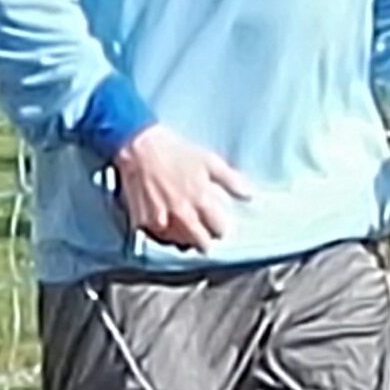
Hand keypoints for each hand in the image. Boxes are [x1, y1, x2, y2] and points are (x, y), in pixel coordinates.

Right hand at [110, 123, 253, 251]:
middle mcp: (182, 213)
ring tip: (185, 231)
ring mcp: (161, 219)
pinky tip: (166, 226)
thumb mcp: (208, 160)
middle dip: (204, 240)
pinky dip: (164, 235)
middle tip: (203, 235)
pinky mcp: (142, 221)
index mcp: (200, 198)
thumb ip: (231, 180)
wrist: (138, 146)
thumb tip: (250, 196)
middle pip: (200, 242)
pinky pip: (158, 238)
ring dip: (185, 239)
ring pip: (179, 243)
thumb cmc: (175, 150)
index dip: (220, 228)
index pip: (219, 229)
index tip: (218, 226)